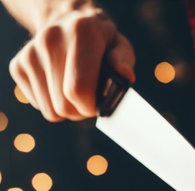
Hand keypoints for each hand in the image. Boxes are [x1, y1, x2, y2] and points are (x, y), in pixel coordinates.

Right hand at [9, 7, 134, 120]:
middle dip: (81, 112)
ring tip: (76, 92)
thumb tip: (125, 76)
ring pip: (50, 111)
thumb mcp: (119, 47)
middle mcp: (50, 40)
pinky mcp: (18, 65)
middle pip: (64, 106)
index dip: (91, 107)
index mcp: (81, 33)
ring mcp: (30, 53)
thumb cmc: (100, 43)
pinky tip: (60, 86)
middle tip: (90, 100)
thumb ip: (123, 61)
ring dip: (67, 110)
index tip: (99, 104)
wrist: (67, 23)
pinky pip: (39, 105)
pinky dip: (52, 103)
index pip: (78, 90)